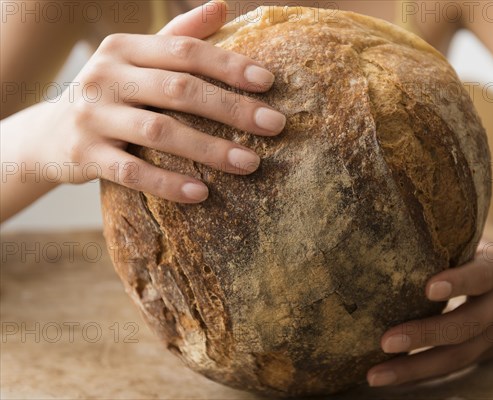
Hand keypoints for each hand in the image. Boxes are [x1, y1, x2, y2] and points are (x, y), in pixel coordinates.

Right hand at [31, 0, 284, 202]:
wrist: (49, 133)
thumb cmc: (113, 94)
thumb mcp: (138, 60)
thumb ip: (179, 36)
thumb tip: (223, 6)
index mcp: (124, 48)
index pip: (184, 51)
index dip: (228, 64)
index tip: (268, 82)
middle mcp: (106, 76)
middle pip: (179, 89)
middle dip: (231, 108)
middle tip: (275, 125)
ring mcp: (92, 116)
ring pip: (159, 131)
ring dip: (209, 149)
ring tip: (250, 163)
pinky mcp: (84, 155)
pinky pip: (131, 172)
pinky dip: (167, 183)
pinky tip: (201, 194)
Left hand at [367, 239, 492, 386]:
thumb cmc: (485, 255)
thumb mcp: (476, 243)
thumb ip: (447, 244)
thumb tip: (393, 233)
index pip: (480, 276)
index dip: (458, 282)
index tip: (429, 288)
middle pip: (465, 326)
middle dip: (424, 336)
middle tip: (385, 341)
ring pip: (456, 356)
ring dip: (414, 368)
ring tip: (376, 374)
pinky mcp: (485, 354)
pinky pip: (451, 367)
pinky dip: (419, 375)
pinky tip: (389, 377)